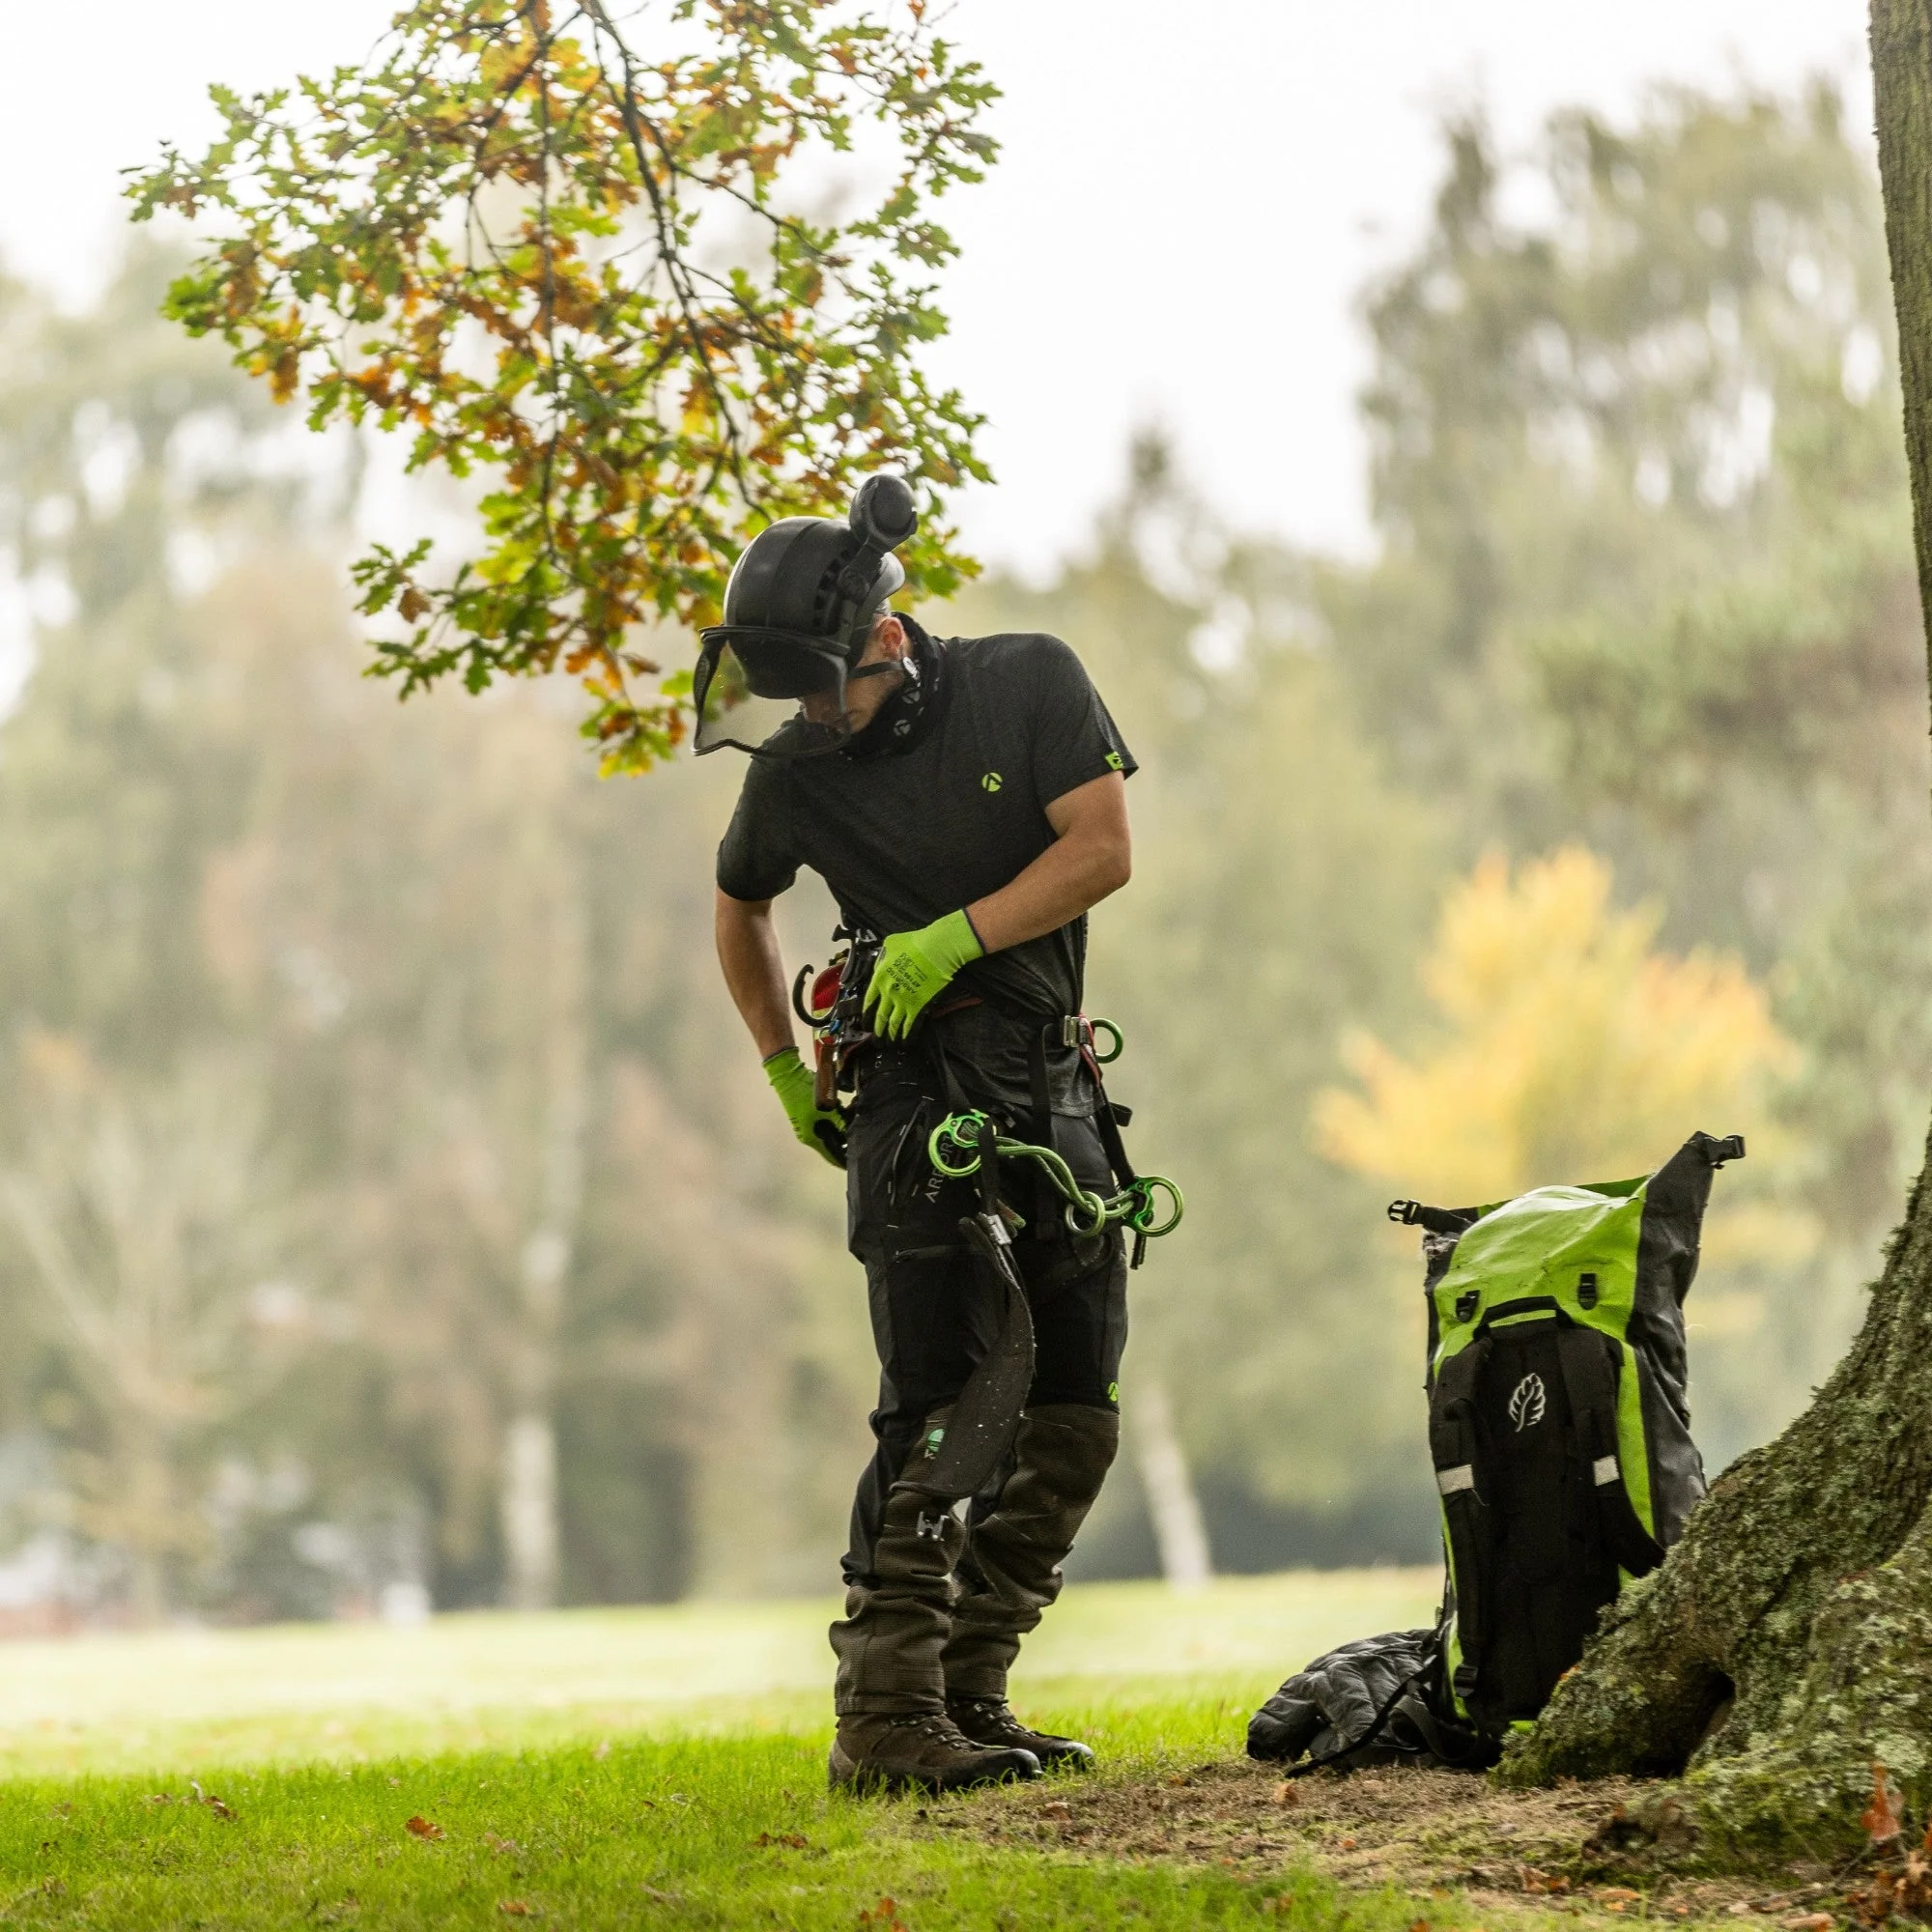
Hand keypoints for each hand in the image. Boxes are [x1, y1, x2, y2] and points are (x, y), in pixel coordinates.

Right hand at [763, 1046, 846, 1166]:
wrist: (788, 1076)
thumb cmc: (804, 1094)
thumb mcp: (825, 1108)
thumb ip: (838, 1122)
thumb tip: (849, 1131)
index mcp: (812, 1138)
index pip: (831, 1156)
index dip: (843, 1161)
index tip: (855, 1164)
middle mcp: (811, 1135)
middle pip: (834, 1141)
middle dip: (848, 1135)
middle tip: (861, 1127)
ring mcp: (810, 1124)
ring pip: (833, 1129)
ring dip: (843, 1122)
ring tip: (853, 1112)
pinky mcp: (811, 1114)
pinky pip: (829, 1119)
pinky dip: (837, 1115)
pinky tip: (844, 1106)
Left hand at [864, 910, 984, 1040]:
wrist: (937, 949)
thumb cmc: (915, 942)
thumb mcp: (891, 943)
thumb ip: (883, 955)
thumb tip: (881, 960)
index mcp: (880, 977)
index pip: (868, 1000)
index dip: (866, 1013)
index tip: (865, 1022)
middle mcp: (889, 992)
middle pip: (879, 1016)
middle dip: (877, 1030)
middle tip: (876, 1039)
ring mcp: (903, 1001)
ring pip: (893, 1024)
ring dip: (890, 1036)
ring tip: (888, 1045)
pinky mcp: (919, 1006)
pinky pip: (911, 1024)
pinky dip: (907, 1035)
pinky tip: (905, 1042)